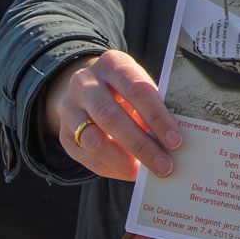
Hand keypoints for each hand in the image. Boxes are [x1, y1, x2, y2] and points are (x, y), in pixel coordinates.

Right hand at [43, 51, 181, 181]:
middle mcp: (85, 83)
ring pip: (93, 140)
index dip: (157, 117)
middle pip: (110, 116)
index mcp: (111, 65)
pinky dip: (111, 168)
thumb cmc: (124, 90)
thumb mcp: (138, 85)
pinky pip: (87, 156)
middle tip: (164, 166)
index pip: (136, 89)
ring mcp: (69, 108)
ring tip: (144, 173)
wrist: (87, 88)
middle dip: (140, 145)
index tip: (175, 141)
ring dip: (122, 161)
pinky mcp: (64, 134)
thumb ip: (152, 107)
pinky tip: (129, 172)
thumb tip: (172, 142)